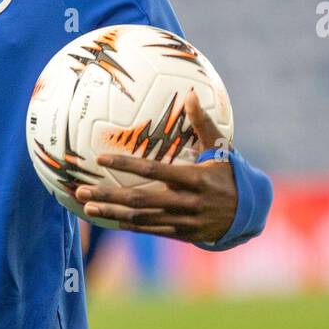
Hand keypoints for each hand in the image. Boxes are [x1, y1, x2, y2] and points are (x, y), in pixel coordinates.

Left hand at [74, 91, 236, 243]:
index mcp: (193, 179)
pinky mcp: (180, 234)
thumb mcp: (219, 149)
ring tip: (86, 204)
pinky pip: (148, 229)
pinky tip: (106, 217)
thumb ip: (203, 123)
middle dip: (108, 195)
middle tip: (81, 189)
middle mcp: (185, 202)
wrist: (248, 214)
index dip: (126, 163)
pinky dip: (126, 223)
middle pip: (139, 199)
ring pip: (139, 218)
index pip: (153, 170)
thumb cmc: (229, 175)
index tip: (101, 156)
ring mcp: (181, 221)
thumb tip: (191, 94)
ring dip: (111, 211)